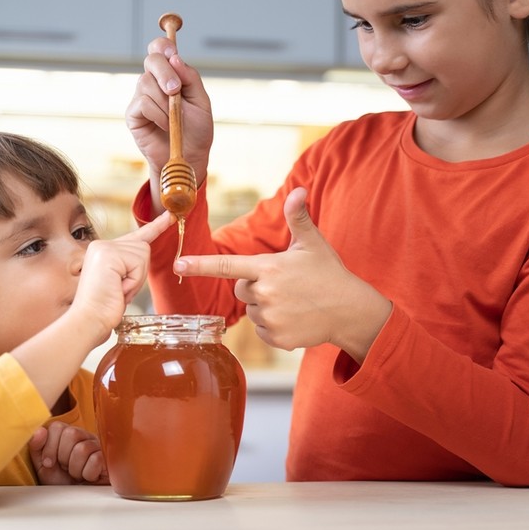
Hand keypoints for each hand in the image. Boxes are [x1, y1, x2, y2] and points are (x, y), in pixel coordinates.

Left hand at [29, 422, 108, 484]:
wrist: (77, 501)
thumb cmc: (62, 483)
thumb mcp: (43, 466)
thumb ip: (37, 447)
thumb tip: (40, 430)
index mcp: (67, 435)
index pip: (57, 427)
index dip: (50, 446)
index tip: (49, 463)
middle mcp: (83, 436)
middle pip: (71, 433)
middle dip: (63, 457)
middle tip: (66, 468)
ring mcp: (97, 445)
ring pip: (82, 448)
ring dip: (75, 468)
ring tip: (77, 474)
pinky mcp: (108, 457)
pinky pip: (95, 460)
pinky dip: (88, 473)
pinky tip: (88, 476)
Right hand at [74, 210, 173, 330]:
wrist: (88, 321)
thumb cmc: (104, 308)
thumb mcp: (119, 282)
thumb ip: (129, 265)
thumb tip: (144, 252)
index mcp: (104, 250)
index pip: (136, 236)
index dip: (155, 227)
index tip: (169, 216)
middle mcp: (102, 245)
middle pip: (143, 248)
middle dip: (139, 274)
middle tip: (120, 290)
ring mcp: (104, 247)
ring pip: (143, 255)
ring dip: (136, 279)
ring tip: (117, 290)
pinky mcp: (109, 254)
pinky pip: (138, 263)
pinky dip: (133, 281)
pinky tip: (117, 289)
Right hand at [125, 37, 213, 197]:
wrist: (189, 157)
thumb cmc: (196, 130)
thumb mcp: (201, 101)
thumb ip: (190, 78)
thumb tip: (175, 58)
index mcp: (170, 75)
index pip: (160, 49)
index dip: (163, 46)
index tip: (172, 54)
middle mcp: (153, 83)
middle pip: (151, 60)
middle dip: (164, 72)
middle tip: (176, 90)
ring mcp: (141, 98)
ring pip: (146, 83)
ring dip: (165, 102)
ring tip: (174, 119)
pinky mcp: (133, 115)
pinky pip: (143, 103)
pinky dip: (158, 114)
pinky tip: (165, 126)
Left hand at [173, 188, 391, 360]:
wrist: (351, 311)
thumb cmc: (329, 273)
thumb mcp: (312, 243)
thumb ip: (298, 218)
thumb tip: (299, 190)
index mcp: (268, 268)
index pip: (226, 265)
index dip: (199, 265)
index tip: (177, 265)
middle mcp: (265, 294)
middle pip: (241, 289)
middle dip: (255, 285)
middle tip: (284, 284)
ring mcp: (271, 319)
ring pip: (252, 311)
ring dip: (265, 306)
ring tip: (293, 301)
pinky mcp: (277, 339)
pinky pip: (261, 331)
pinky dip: (273, 326)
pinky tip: (294, 318)